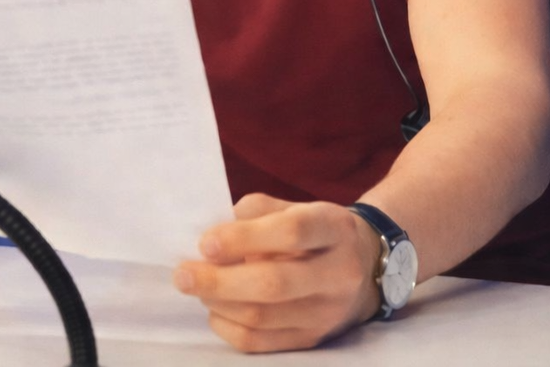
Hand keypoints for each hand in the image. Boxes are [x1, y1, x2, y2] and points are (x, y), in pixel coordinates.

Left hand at [173, 194, 381, 351]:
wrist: (365, 266)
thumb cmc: (317, 231)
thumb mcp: (297, 206)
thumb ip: (257, 211)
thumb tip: (214, 235)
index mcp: (335, 228)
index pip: (292, 232)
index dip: (245, 237)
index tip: (206, 242)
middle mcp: (338, 272)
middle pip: (274, 283)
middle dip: (220, 281)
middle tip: (183, 273)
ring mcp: (328, 312)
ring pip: (263, 317)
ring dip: (219, 303)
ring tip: (196, 287)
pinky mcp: (314, 339)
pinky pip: (262, 343)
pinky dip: (229, 326)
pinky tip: (216, 309)